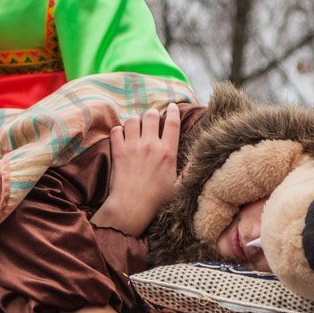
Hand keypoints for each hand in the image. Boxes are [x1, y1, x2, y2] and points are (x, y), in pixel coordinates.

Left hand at [90, 104, 180, 236]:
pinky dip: (119, 130)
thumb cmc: (157, 200)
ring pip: (133, 119)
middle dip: (152, 114)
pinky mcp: (118, 151)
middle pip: (151, 115)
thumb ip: (186, 169)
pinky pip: (116, 130)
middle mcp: (151, 145)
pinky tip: (122, 135)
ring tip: (136, 126)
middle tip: (152, 119)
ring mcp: (133, 146)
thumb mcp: (179, 185)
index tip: (172, 106)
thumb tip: (196, 160)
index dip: (173, 111)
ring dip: (135, 120)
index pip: (172, 123)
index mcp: (168, 152)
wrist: (132, 206)